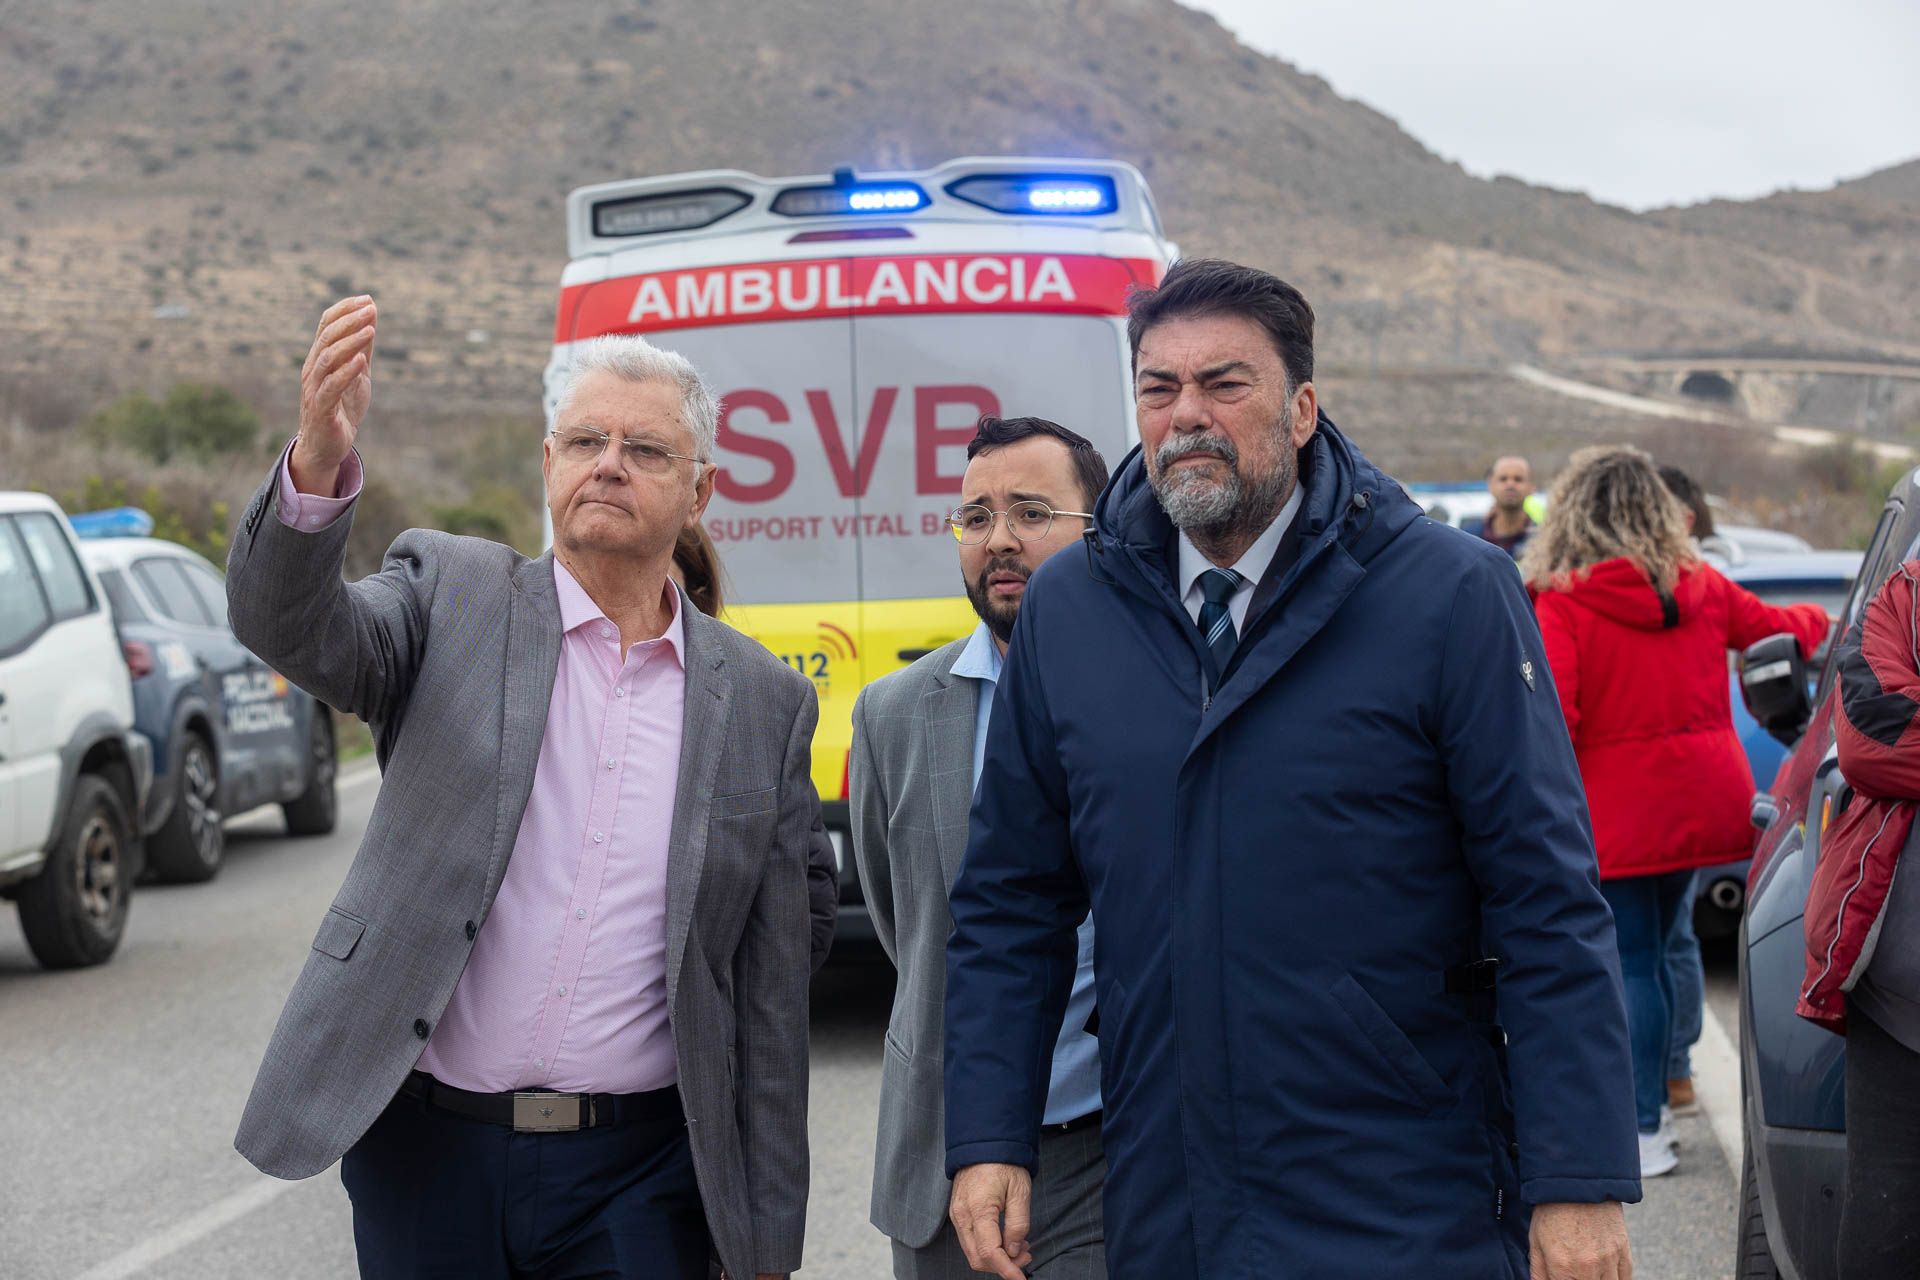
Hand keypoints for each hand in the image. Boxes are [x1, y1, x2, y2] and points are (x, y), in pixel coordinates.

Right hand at [293, 295, 377, 494]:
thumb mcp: (357, 374)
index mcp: (319, 358)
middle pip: (326, 338)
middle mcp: (312, 370)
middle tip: (370, 308)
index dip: (344, 310)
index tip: (367, 299)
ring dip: (350, 342)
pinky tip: (361, 361)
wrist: (327, 446)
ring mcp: (314, 389)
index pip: (326, 326)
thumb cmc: (341, 408)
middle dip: (349, 321)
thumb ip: (362, 349)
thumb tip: (372, 317)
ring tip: (370, 330)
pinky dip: (346, 372)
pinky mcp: (320, 409)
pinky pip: (331, 387)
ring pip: (328, 359)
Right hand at [949, 1162, 1032, 1279]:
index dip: (1007, 1270)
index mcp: (978, 1210)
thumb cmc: (1004, 1163)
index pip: (990, 1252)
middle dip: (1003, 1265)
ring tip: (1019, 1246)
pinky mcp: (957, 1213)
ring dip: (996, 1257)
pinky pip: (970, 1240)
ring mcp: (957, 1215)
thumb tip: (1014, 1250)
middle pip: (978, 1258)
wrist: (984, 1142)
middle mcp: (962, 1216)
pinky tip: (1006, 1238)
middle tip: (1026, 1255)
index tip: (1021, 1279)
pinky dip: (988, 1247)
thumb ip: (1018, 1224)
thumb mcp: (1020, 1191)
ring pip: (973, 1252)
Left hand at [1529, 1201, 1631, 1278]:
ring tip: (1586, 1272)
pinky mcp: (1624, 1252)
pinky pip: (1625, 1279)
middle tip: (1573, 1272)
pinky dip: (1615, 1279)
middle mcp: (1588, 1269)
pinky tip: (1603, 1274)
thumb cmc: (1552, 1210)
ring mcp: (1609, 1261)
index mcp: (1563, 1268)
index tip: (1560, 1276)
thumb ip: (1539, 1273)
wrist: (1578, 1181)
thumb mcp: (1536, 1241)